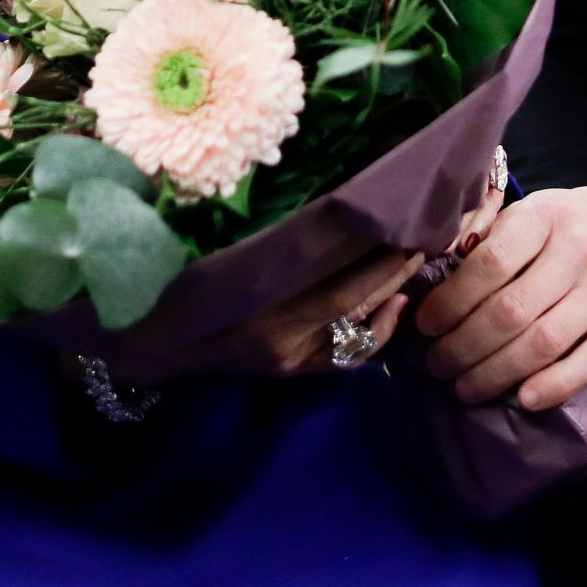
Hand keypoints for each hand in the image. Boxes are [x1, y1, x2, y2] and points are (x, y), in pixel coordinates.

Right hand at [122, 244, 423, 382]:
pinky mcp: (292, 370)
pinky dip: (377, 331)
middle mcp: (284, 344)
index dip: (380, 263)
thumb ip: (282, 244)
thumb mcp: (229, 257)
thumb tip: (339, 215)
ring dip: (392, 296)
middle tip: (427, 235)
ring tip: (415, 259)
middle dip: (395, 272)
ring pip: (358, 334)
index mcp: (266, 313)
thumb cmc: (189, 288)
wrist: (159, 345)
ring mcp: (290, 362)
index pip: (341, 290)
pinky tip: (395, 305)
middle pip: (357, 308)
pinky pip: (347, 355)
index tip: (407, 227)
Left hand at [416, 182, 586, 410]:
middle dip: (463, 346)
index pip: (488, 264)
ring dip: (496, 373)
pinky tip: (523, 400)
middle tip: (438, 366)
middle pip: (508, 311)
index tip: (425, 325)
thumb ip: (500, 235)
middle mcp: (577, 251)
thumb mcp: (546, 209)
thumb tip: (442, 266)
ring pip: (541, 343)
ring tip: (467, 388)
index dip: (450, 301)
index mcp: (547, 215)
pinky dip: (552, 386)